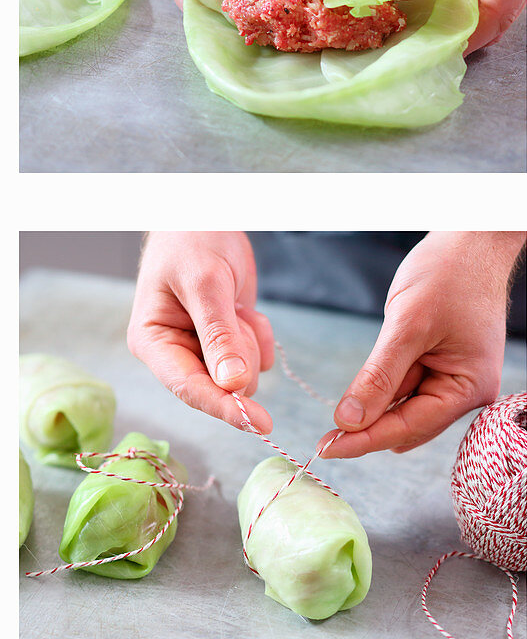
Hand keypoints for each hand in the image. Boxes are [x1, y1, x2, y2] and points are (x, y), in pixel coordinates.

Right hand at [127, 231, 274, 431]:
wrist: (207, 215)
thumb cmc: (193, 240)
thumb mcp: (206, 283)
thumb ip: (218, 334)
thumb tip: (232, 385)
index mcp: (153, 342)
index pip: (188, 388)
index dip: (224, 407)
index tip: (258, 423)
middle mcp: (175, 353)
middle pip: (221, 386)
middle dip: (240, 354)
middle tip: (235, 314)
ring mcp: (203, 350)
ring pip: (244, 375)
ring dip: (250, 340)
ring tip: (235, 306)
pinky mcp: (228, 343)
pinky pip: (258, 358)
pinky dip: (260, 333)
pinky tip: (245, 308)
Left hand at [318, 231, 525, 456]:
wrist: (472, 239)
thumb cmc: (450, 274)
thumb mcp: (408, 325)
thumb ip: (379, 377)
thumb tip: (348, 422)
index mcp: (469, 386)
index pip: (409, 426)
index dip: (366, 440)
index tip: (326, 449)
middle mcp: (468, 389)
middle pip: (409, 424)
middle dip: (371, 424)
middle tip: (326, 432)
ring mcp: (458, 377)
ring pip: (406, 407)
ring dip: (379, 401)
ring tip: (359, 384)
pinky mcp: (446, 364)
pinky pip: (411, 387)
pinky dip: (388, 385)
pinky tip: (376, 372)